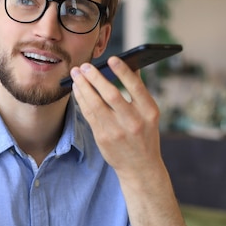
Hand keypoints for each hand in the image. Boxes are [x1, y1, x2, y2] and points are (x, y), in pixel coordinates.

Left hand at [69, 57, 162, 177]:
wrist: (140, 166)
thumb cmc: (144, 134)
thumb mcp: (149, 114)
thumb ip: (139, 91)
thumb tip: (131, 65)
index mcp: (149, 112)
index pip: (136, 87)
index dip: (123, 72)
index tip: (112, 59)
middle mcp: (134, 121)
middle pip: (112, 95)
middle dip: (95, 78)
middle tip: (85, 66)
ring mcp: (117, 131)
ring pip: (95, 104)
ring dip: (83, 87)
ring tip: (76, 75)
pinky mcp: (103, 138)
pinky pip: (89, 114)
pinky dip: (81, 100)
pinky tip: (77, 90)